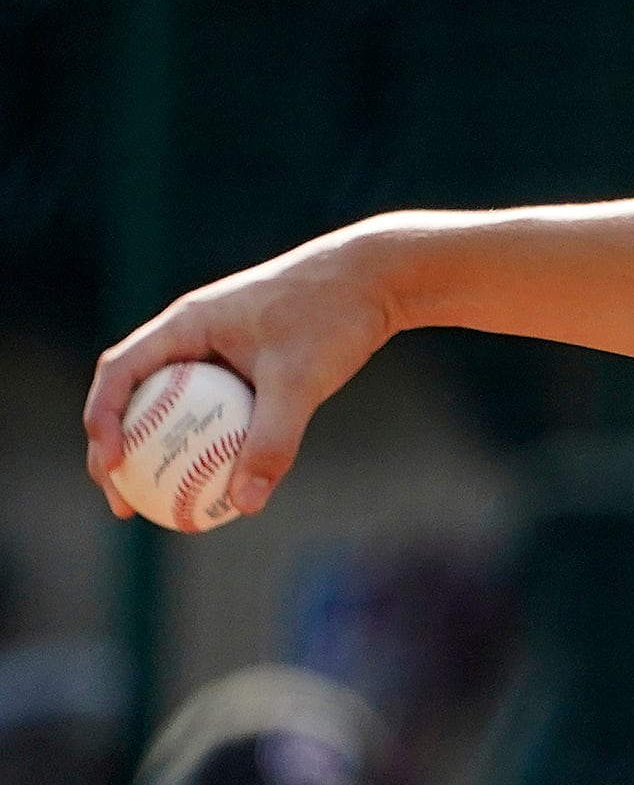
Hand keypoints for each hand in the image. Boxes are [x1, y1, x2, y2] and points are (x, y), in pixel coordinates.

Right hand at [83, 227, 399, 521]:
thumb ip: (273, 440)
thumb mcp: (302, 380)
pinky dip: (207, 445)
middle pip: (133, 396)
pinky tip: (219, 486)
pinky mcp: (245, 363)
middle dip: (117, 450)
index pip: (120, 373)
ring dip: (158, 451)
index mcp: (186, 323)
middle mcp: (192, 333)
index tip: (113, 467)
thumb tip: (244, 505)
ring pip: (172, 406)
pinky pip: (213, 411)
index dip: (103, 421)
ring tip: (159, 505)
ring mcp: (217, 348)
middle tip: (123, 502)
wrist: (378, 280)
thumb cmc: (333, 317)